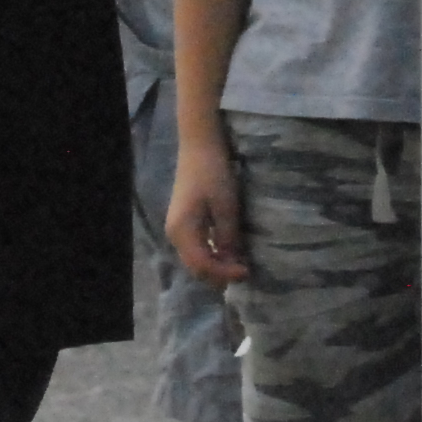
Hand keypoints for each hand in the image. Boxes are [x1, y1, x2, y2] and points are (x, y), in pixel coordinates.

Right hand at [166, 138, 250, 284]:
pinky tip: (227, 251)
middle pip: (195, 268)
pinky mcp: (183, 222)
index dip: (225, 273)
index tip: (247, 271)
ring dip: (215, 266)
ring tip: (238, 264)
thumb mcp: (226, 207)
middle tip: (244, 271)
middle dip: (219, 274)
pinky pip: (196, 248)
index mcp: (182, 231)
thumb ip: (228, 238)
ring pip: (195, 259)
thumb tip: (233, 263)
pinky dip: (211, 254)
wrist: (200, 146)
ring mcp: (177, 229)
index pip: (203, 266)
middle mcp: (174, 234)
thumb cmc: (213, 174)